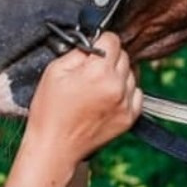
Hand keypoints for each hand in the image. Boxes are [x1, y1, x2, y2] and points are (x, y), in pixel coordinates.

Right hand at [24, 32, 141, 166]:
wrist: (55, 147)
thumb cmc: (50, 111)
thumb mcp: (55, 71)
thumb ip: (78, 51)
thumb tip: (92, 42)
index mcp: (99, 72)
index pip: (113, 39)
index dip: (100, 40)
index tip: (93, 48)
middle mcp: (117, 86)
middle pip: (124, 55)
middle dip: (109, 57)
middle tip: (91, 69)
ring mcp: (126, 103)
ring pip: (131, 73)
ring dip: (118, 74)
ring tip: (98, 85)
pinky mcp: (130, 117)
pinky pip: (137, 93)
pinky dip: (125, 91)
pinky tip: (108, 96)